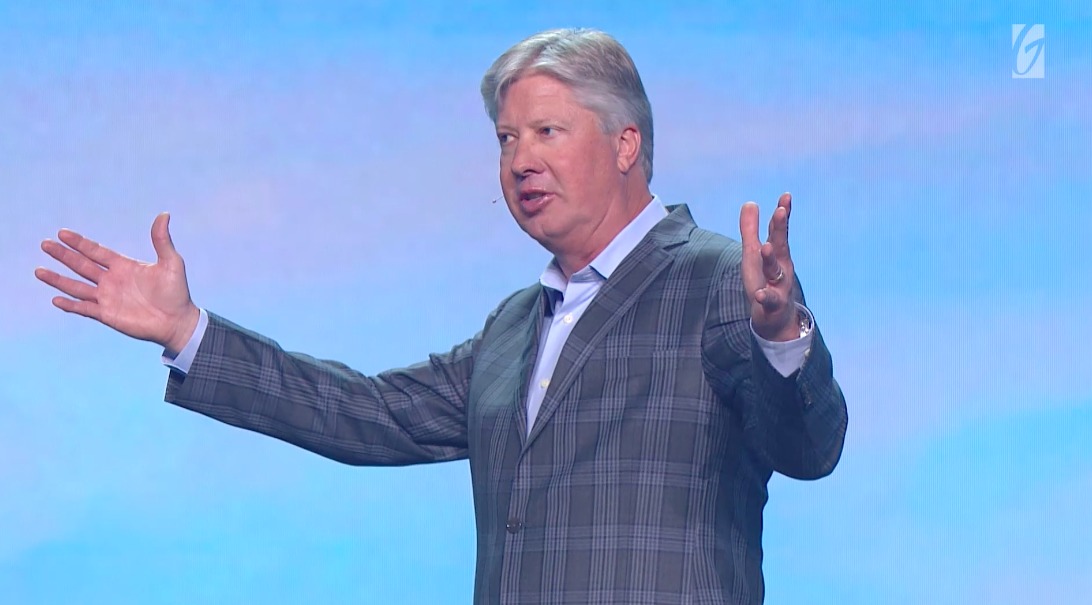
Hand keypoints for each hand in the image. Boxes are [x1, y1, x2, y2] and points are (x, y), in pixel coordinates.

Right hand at [35, 213, 199, 353]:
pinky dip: (70, 305)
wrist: (177, 321)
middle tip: (45, 244)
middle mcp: (112, 280)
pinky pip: (84, 309)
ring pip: (77, 286)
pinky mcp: (107, 315)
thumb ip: (162, 240)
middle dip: (63, 255)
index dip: (80, 243)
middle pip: (81, 265)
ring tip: (39, 271)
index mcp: (124, 266)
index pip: (96, 251)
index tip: (62, 233)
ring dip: (58, 279)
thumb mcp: (171, 262)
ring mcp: (107, 298)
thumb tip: (164, 215)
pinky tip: (55, 299)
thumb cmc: (177, 292)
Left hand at [739, 192, 799, 341]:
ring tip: (765, 247)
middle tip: (780, 211)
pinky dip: (766, 296)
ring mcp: (779, 286)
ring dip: (771, 259)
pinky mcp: (772, 305)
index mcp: (776, 254)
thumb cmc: (765, 281)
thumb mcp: (754, 254)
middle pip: (781, 246)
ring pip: (775, 272)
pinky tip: (760, 293)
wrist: (775, 319)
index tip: (786, 196)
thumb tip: (750, 202)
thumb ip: (751, 230)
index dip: (781, 214)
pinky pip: (770, 300)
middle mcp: (781, 267)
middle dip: (780, 229)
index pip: (778, 231)